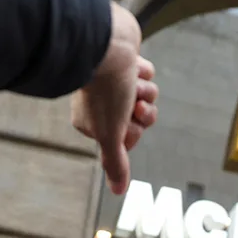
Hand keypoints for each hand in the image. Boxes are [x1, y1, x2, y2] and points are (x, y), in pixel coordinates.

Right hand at [71, 2, 158, 195]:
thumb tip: (117, 192)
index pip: (127, 138)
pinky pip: (145, 75)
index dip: (133, 131)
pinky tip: (132, 65)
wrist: (108, 45)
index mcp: (91, 123)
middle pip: (138, 119)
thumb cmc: (106, 90)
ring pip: (145, 97)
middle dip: (142, 111)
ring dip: (145, 91)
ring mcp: (112, 83)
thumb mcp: (112, 134)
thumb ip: (115, 163)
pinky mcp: (123, 63)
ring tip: (132, 81)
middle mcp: (100, 104)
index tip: (125, 123)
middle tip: (132, 102)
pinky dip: (143, 71)